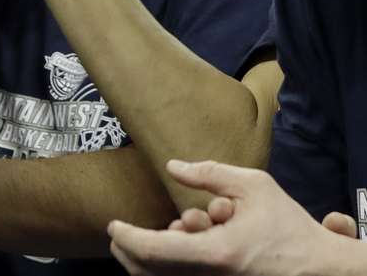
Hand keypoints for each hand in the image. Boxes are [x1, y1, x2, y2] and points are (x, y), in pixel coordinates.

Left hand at [108, 160, 357, 274]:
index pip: (153, 251)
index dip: (126, 238)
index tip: (112, 225)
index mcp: (216, 253)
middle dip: (129, 251)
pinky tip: (180, 245)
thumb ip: (209, 173)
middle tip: (121, 233)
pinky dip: (169, 268)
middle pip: (150, 272)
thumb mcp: (253, 187)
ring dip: (151, 259)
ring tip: (170, 233)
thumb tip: (172, 167)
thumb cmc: (288, 227)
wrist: (319, 269)